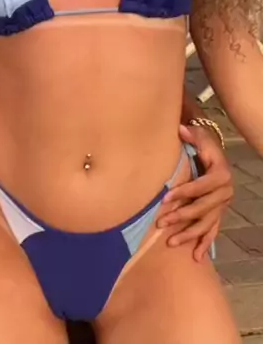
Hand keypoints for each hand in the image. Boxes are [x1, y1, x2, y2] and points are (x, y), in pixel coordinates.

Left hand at [156, 123, 232, 260]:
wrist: (214, 152)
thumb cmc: (203, 143)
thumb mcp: (199, 135)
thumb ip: (191, 134)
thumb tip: (181, 129)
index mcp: (221, 174)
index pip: (200, 187)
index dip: (183, 193)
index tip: (164, 199)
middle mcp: (225, 192)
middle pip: (202, 209)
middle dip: (181, 217)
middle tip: (161, 222)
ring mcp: (222, 205)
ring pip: (206, 224)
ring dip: (188, 234)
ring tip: (170, 242)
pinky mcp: (219, 213)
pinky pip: (212, 231)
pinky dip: (204, 243)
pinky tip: (195, 256)